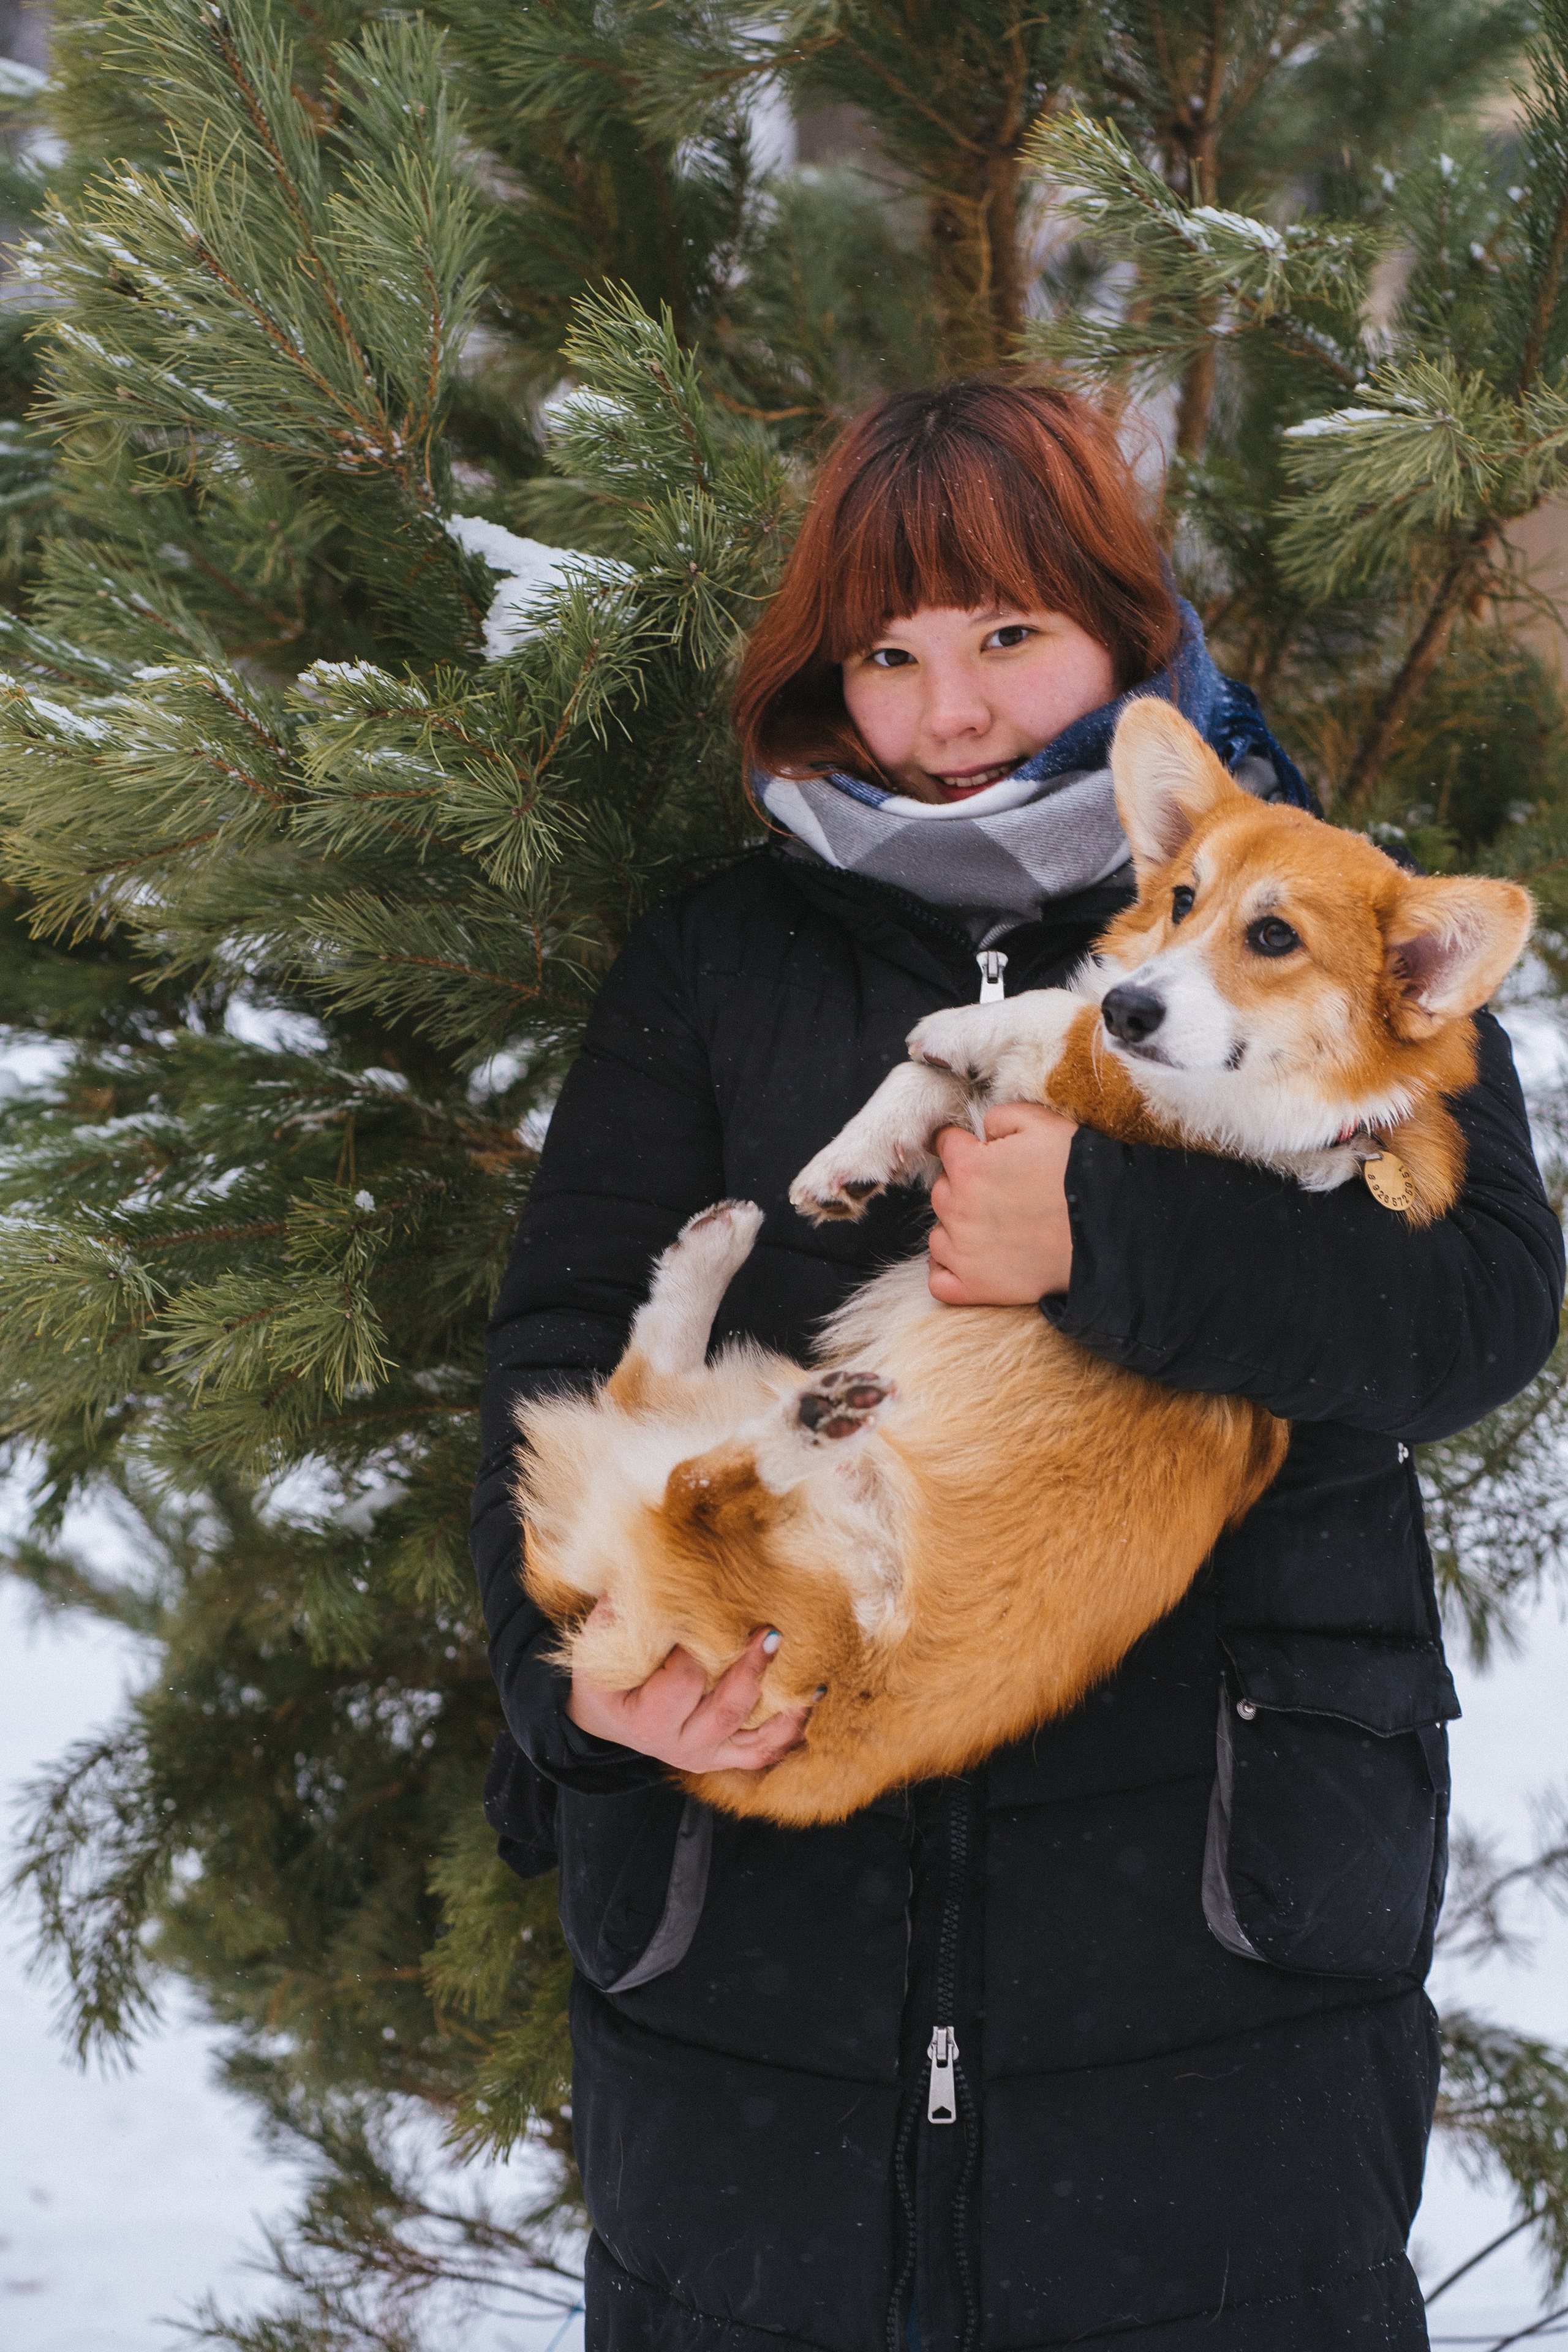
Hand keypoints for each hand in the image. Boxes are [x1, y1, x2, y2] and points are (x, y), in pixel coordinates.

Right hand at [568, 1619, 809, 1771]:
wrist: (605, 1718)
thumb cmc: (604, 1673)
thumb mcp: (598, 1644)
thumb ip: (623, 1610)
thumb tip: (655, 1564)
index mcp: (645, 1716)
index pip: (682, 1683)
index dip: (700, 1652)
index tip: (715, 1618)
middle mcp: (677, 1743)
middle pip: (725, 1710)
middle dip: (752, 1670)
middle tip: (773, 1633)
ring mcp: (703, 1754)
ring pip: (753, 1741)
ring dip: (785, 1708)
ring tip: (810, 1677)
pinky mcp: (722, 1758)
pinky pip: (762, 1753)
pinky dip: (788, 1733)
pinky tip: (808, 1705)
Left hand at [927, 1100, 1076, 1305]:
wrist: (1108, 1231)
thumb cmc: (1078, 1175)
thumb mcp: (1043, 1123)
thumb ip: (1000, 1118)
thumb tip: (982, 1130)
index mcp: (968, 1166)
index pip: (944, 1144)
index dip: (966, 1145)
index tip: (982, 1151)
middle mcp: (957, 1208)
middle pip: (942, 1189)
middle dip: (964, 1185)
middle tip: (1002, 1191)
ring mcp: (963, 1252)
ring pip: (940, 1233)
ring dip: (958, 1227)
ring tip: (996, 1226)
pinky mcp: (975, 1287)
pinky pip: (939, 1280)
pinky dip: (949, 1270)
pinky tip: (970, 1260)